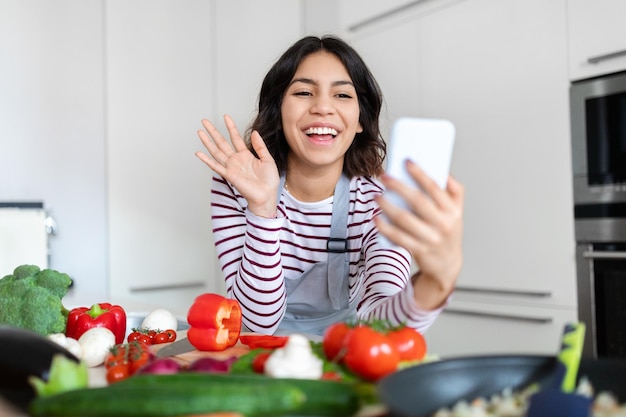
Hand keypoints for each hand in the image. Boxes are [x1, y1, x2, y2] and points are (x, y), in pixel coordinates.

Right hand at [195, 115, 279, 217]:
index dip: (231, 127)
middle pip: (222, 142)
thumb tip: (254, 132)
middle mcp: (236, 160)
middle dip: (213, 131)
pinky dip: (206, 160)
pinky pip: (215, 166)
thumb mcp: (268, 159)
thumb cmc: (269, 181)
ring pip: (216, 151)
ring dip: (207, 142)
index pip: (235, 137)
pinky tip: (198, 153)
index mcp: (246, 155)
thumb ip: (260, 146)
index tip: (226, 116)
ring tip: (200, 132)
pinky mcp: (229, 175)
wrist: (267, 195)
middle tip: (205, 121)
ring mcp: (231, 167)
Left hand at [375, 160, 463, 308]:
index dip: (420, 173)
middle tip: (384, 176)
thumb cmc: (447, 231)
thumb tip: (442, 171)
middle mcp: (444, 224)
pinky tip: (376, 218)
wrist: (447, 265)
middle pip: (418, 201)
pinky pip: (399, 237)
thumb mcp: (456, 212)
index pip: (435, 188)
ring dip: (388, 206)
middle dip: (399, 186)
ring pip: (405, 219)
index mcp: (453, 211)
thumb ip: (454, 191)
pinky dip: (386, 227)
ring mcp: (432, 239)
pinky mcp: (419, 251)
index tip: (406, 161)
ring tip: (377, 196)